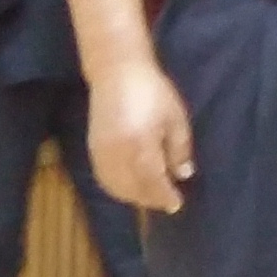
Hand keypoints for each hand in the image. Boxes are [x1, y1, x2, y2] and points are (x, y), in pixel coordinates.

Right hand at [91, 63, 195, 212]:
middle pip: (133, 188)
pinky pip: (103, 177)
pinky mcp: (92, 148)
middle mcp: (117, 153)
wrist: (117, 72)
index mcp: (140, 144)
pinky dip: (117, 188)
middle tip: (167, 200)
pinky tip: (130, 186)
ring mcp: (101, 152)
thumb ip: (179, 150)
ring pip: (116, 186)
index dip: (165, 196)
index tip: (177, 204)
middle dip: (151, 199)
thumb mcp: (175, 119)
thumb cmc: (153, 92)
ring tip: (151, 195)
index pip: (153, 181)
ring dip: (134, 196)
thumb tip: (183, 175)